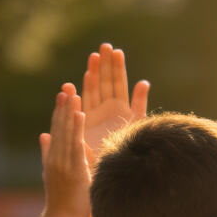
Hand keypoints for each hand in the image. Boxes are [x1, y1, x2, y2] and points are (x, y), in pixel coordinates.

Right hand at [40, 86, 90, 216]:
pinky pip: (76, 145)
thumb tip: (43, 135)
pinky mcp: (73, 170)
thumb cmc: (62, 201)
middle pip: (60, 127)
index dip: (59, 111)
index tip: (63, 93)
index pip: (56, 129)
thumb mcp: (52, 173)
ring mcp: (63, 163)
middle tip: (68, 86)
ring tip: (74, 93)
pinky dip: (77, 128)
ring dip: (70, 111)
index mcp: (53, 157)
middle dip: (63, 106)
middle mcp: (56, 157)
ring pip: (67, 132)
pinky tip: (81, 114)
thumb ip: (47, 152)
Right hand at [81, 42, 149, 159]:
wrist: (115, 170)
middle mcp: (107, 110)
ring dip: (92, 74)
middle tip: (104, 46)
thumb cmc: (128, 149)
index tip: (116, 51)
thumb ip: (139, 103)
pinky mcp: (85, 125)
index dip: (117, 67)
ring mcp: (95, 116)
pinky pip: (81, 107)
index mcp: (121, 108)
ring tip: (93, 57)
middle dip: (104, 64)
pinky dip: (76, 96)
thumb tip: (144, 82)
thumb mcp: (136, 124)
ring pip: (92, 91)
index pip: (118, 83)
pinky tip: (72, 85)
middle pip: (105, 83)